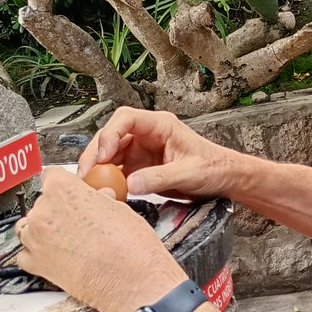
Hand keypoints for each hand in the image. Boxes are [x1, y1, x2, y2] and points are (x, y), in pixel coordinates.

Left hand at [16, 167, 183, 311]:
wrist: (132, 281)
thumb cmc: (131, 245)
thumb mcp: (120, 208)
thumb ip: (99, 198)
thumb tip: (98, 198)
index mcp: (63, 189)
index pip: (51, 175)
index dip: (63, 184)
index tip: (68, 192)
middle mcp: (43, 211)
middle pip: (42, 202)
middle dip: (59, 210)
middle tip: (80, 222)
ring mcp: (35, 238)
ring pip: (29, 227)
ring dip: (45, 230)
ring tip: (69, 240)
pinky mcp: (34, 264)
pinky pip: (27, 253)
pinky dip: (39, 254)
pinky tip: (58, 256)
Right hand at [77, 107, 229, 199]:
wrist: (223, 179)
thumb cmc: (213, 167)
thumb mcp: (189, 173)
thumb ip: (160, 177)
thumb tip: (131, 184)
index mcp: (161, 125)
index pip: (126, 118)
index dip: (110, 134)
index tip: (103, 154)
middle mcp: (147, 135)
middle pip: (111, 136)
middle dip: (95, 153)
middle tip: (87, 174)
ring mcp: (141, 151)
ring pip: (109, 155)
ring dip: (98, 169)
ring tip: (91, 186)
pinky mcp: (139, 168)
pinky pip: (117, 171)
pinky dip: (108, 181)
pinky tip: (104, 192)